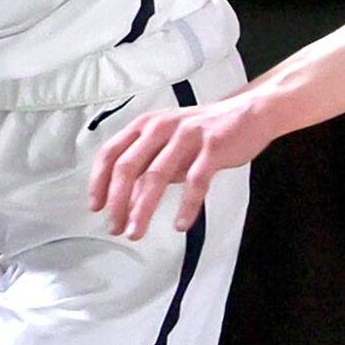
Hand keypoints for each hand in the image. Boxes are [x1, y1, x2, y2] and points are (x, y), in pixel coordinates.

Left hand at [90, 95, 272, 238]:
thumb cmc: (204, 133)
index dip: (99, 181)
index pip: (111, 153)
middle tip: (114, 226)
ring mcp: (187, 135)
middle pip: (128, 166)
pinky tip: (180, 224)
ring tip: (136, 231)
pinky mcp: (212, 147)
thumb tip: (126, 203)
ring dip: (142, 209)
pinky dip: (186, 206)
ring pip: (156, 176)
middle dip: (117, 201)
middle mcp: (162, 127)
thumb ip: (147, 171)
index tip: (96, 206)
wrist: (248, 113)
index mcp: (146, 125)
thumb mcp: (169, 148)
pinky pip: (195, 181)